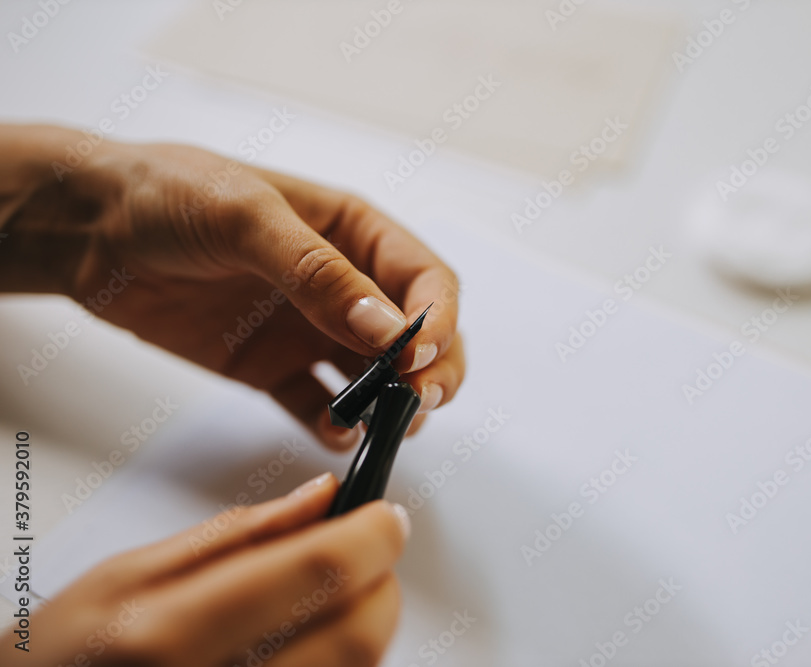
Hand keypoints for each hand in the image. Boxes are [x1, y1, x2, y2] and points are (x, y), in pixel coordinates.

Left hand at [0, 125, 465, 448]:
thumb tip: (389, 329)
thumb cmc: (167, 194)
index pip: (426, 281)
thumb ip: (319, 273)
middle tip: (420, 401)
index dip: (437, 320)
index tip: (419, 356)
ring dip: (392, 405)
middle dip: (431, 370)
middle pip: (418, 336)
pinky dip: (335, 425)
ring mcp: (309, 328)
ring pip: (378, 377)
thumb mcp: (246, 218)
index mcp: (354, 232)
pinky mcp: (272, 366)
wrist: (88, 229)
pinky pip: (318, 404)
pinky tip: (332, 434)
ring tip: (384, 427)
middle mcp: (343, 283)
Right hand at [0, 474, 409, 666]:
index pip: (317, 572)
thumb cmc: (62, 659)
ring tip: (323, 597)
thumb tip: (322, 496)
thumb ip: (237, 534)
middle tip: (365, 553)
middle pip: (360, 636)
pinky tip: (308, 640)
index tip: (385, 514)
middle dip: (381, 583)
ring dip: (364, 623)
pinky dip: (342, 660)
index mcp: (167, 634)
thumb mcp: (128, 574)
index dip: (372, 534)